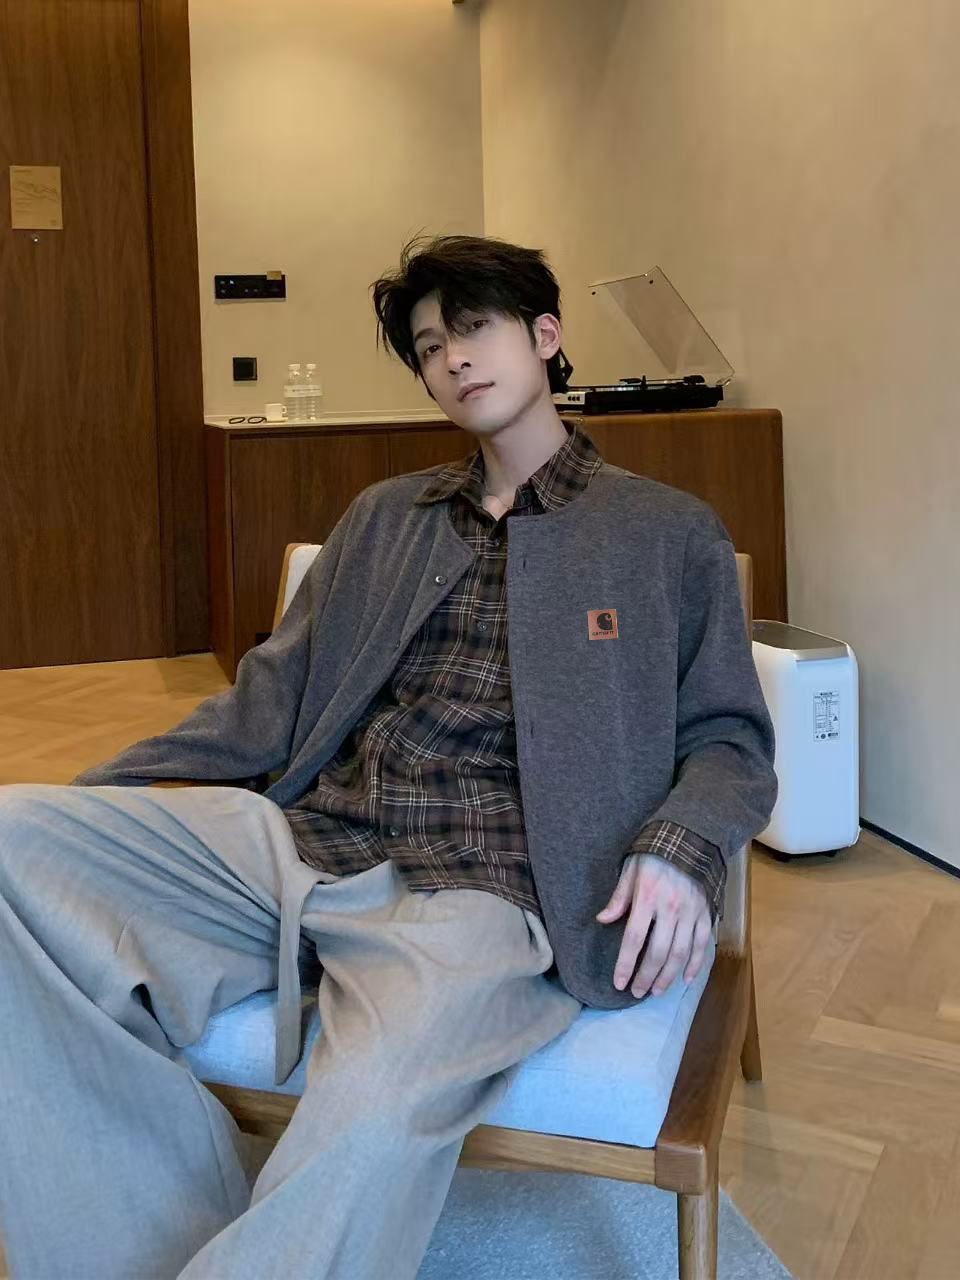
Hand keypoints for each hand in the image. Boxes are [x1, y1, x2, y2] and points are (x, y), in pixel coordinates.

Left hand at [595, 852, 712, 997]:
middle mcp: (670, 909)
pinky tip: (686, 980)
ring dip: (668, 976)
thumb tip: (602, 920)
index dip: (626, 964)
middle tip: (637, 993)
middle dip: (646, 977)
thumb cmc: (653, 855)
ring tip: (656, 991)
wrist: (689, 838)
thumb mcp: (630, 870)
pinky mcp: (706, 913)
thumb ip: (618, 897)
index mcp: (647, 898)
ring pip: (680, 953)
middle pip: (658, 953)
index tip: (619, 983)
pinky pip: (702, 944)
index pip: (634, 939)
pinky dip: (696, 965)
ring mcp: (691, 913)